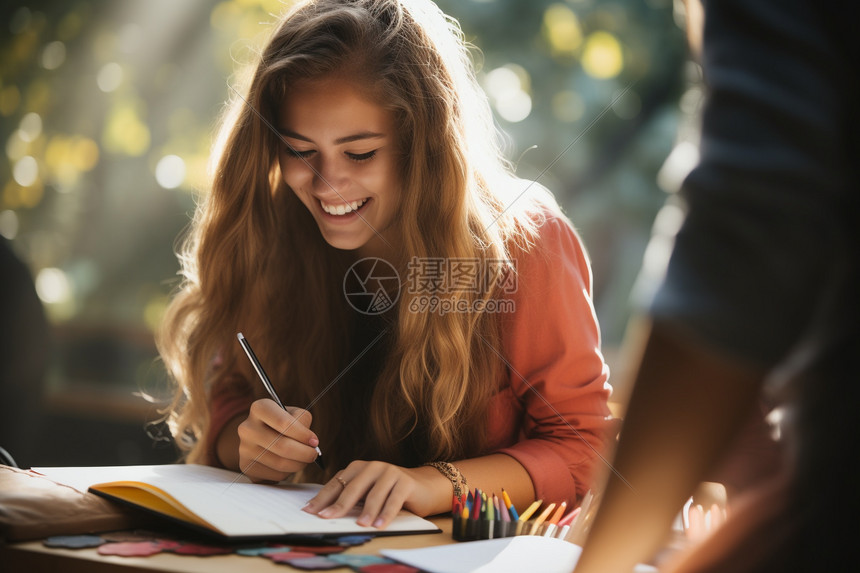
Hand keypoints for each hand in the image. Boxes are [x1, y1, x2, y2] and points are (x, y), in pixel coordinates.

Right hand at [237, 398, 320, 481]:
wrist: (261, 438)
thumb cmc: (283, 424)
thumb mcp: (294, 414)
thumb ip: (303, 422)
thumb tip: (310, 442)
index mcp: (260, 408)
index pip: (283, 422)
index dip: (303, 434)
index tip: (314, 441)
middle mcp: (247, 428)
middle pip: (282, 446)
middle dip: (305, 453)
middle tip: (313, 454)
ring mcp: (244, 448)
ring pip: (280, 463)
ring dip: (299, 464)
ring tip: (303, 459)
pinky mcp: (246, 466)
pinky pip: (274, 475)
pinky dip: (287, 473)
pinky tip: (288, 465)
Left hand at [302, 461, 445, 528]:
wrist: (423, 487)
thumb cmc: (389, 492)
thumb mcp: (367, 493)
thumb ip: (351, 498)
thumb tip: (326, 512)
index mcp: (359, 468)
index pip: (337, 483)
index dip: (323, 498)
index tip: (310, 511)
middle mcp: (373, 467)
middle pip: (353, 487)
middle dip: (339, 504)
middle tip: (326, 518)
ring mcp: (390, 472)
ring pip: (374, 494)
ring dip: (367, 511)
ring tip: (360, 525)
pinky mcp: (405, 482)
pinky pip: (394, 499)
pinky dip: (386, 514)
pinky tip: (380, 525)